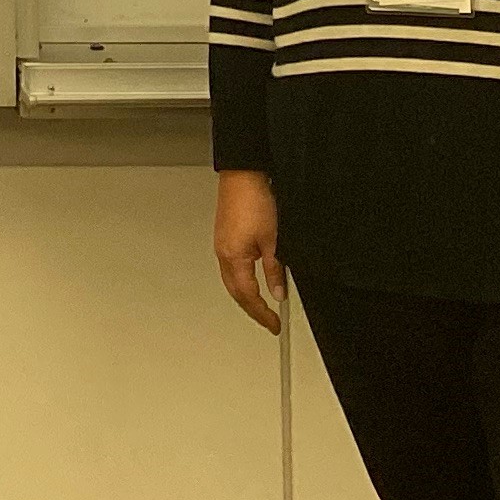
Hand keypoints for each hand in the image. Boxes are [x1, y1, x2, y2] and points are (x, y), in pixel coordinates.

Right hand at [213, 171, 288, 333]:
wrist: (243, 173)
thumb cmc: (254, 200)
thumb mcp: (273, 239)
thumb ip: (275, 269)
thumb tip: (277, 292)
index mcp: (234, 258)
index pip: (249, 296)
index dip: (262, 314)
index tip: (274, 325)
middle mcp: (223, 253)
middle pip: (236, 292)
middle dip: (252, 309)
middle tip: (268, 320)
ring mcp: (222, 244)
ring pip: (232, 280)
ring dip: (246, 295)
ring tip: (261, 304)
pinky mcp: (224, 236)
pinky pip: (231, 266)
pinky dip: (241, 279)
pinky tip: (251, 277)